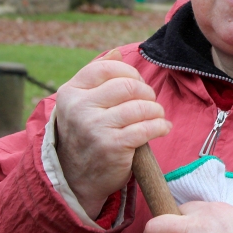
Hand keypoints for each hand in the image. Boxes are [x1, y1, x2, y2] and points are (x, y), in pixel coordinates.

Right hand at [55, 49, 170, 218]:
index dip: (129, 74)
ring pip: (140, 106)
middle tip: (150, 104)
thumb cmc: (86, 138)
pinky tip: (162, 129)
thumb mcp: (82, 106)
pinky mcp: (112, 146)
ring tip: (156, 117)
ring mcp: (95, 127)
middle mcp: (79, 108)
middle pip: (128, 85)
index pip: (107, 67)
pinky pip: (147, 127)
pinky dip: (161, 126)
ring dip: (156, 111)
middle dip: (146, 93)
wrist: (76, 180)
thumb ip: (97, 80)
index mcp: (70, 93)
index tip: (137, 86)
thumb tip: (116, 53)